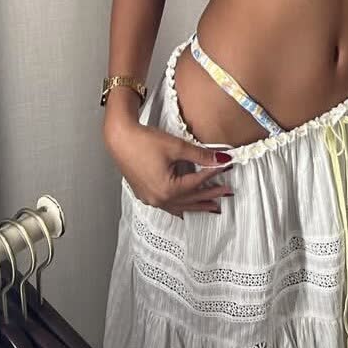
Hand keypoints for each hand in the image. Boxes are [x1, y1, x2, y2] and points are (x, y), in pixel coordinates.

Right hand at [105, 120, 234, 219]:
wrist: (120, 138)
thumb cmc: (144, 141)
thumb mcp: (176, 146)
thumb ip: (200, 155)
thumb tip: (220, 158)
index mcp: (167, 189)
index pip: (197, 183)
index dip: (213, 174)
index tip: (226, 168)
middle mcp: (159, 199)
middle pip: (190, 199)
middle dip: (210, 196)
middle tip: (226, 193)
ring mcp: (150, 199)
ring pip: (179, 206)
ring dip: (197, 205)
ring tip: (212, 207)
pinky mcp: (145, 194)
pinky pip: (167, 206)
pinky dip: (180, 206)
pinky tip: (184, 209)